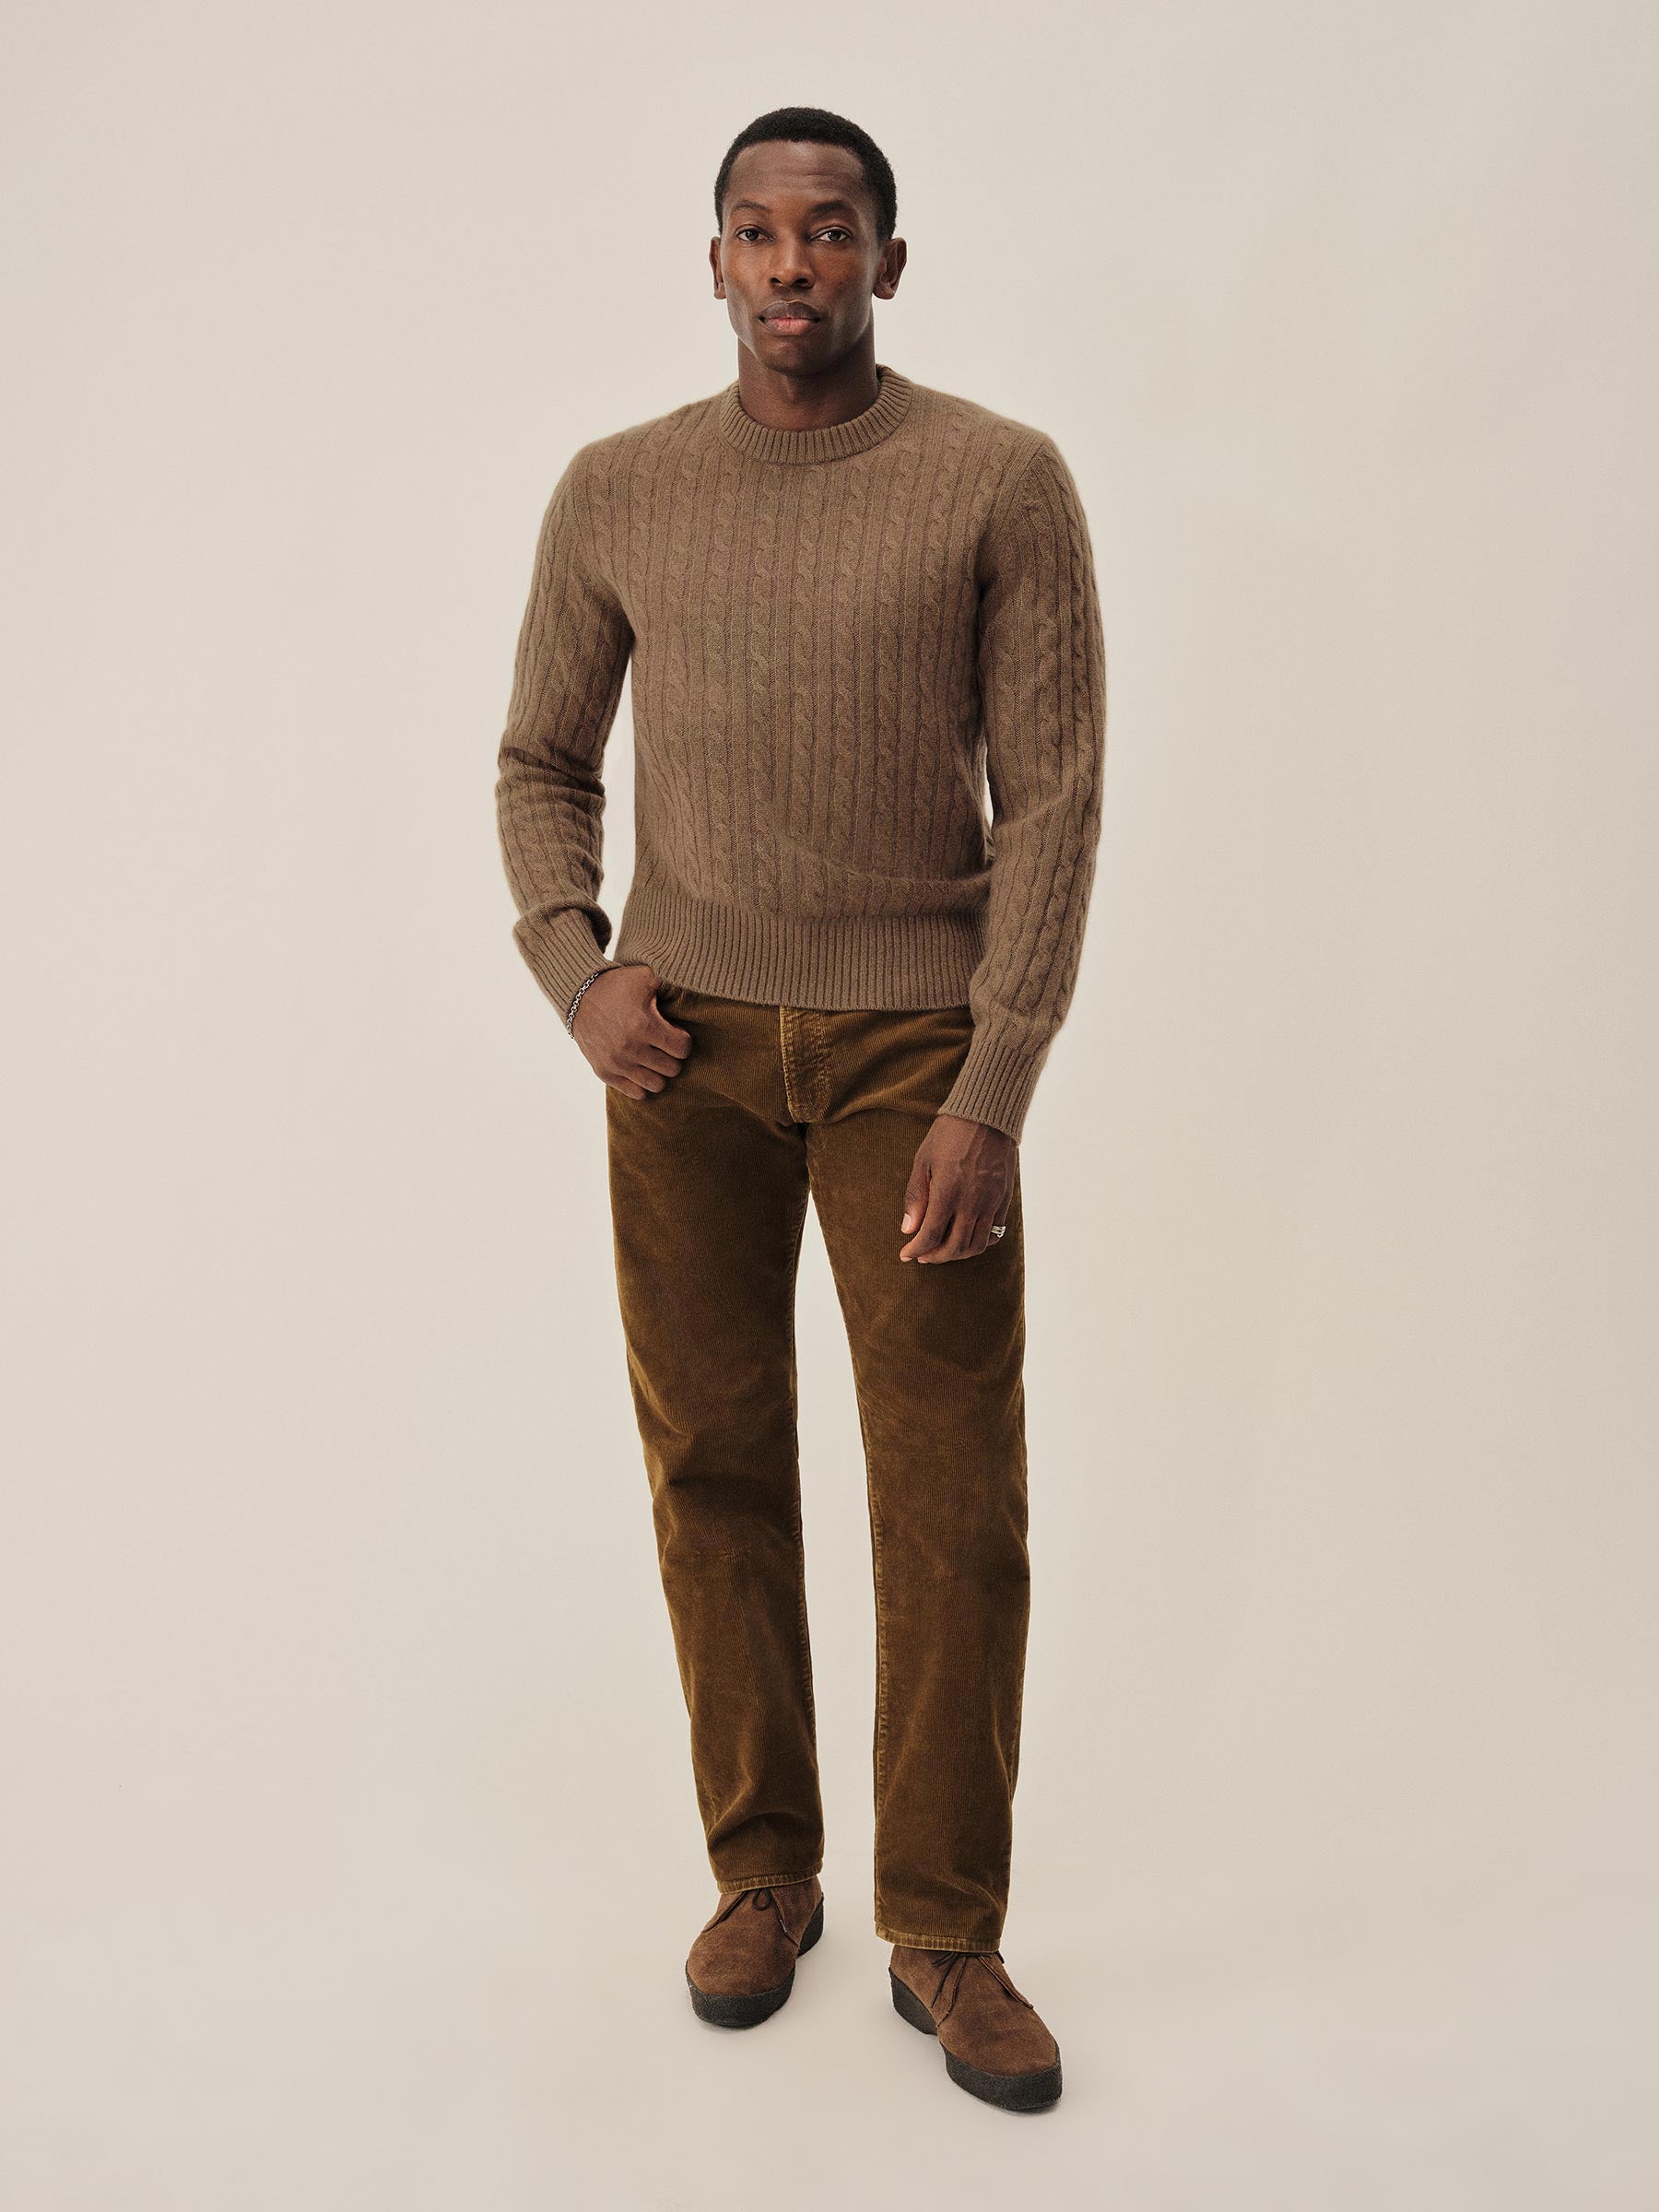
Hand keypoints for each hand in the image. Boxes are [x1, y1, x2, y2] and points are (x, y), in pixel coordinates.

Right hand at [573, 966, 692, 1096]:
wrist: (578, 995)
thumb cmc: (617, 985)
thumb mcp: (645, 976)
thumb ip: (671, 980)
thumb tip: (695, 981)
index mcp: (644, 1025)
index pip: (683, 1049)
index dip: (683, 1041)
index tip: (675, 1033)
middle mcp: (630, 1048)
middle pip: (673, 1069)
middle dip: (673, 1057)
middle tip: (665, 1046)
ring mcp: (616, 1063)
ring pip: (657, 1085)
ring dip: (659, 1073)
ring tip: (654, 1058)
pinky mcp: (604, 1072)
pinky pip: (636, 1093)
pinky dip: (642, 1083)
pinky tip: (640, 1068)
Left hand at [899, 1113, 1015, 1261]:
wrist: (987, 1115)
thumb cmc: (950, 1134)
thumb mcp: (923, 1160)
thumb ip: (915, 1197)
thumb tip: (908, 1229)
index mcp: (948, 1192)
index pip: (930, 1235)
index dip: (916, 1249)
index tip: (905, 1254)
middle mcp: (972, 1202)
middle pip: (955, 1247)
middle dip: (935, 1257)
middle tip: (922, 1255)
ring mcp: (991, 1202)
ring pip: (977, 1245)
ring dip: (958, 1254)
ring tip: (943, 1250)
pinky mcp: (1003, 1199)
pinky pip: (994, 1232)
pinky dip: (979, 1242)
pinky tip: (966, 1237)